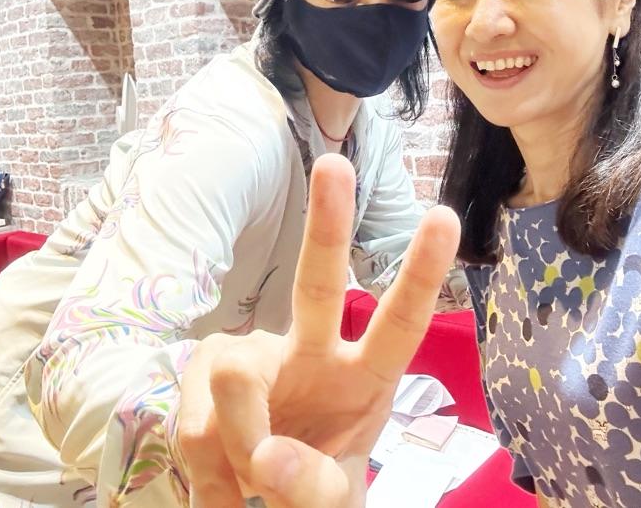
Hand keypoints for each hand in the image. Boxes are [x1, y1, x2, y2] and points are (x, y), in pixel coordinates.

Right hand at [176, 153, 460, 507]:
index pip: (399, 323)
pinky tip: (221, 487)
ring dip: (239, 444)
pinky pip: (196, 424)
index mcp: (363, 377)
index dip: (420, 273)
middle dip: (327, 226)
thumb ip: (312, 486)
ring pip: (234, 377)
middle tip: (335, 165)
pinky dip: (209, 475)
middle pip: (317, 284)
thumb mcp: (331, 500)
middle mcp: (310, 350)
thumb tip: (265, 457)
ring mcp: (251, 356)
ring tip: (250, 482)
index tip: (444, 216)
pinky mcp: (203, 373)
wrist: (254, 499)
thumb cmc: (313, 484)